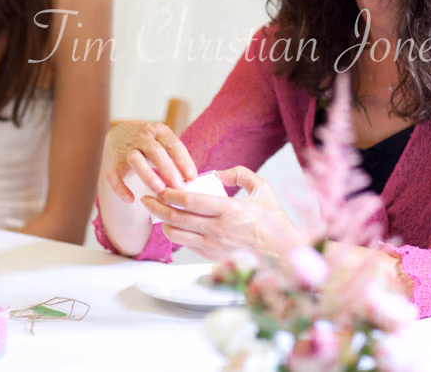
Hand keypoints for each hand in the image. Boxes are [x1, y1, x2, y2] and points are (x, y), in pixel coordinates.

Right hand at [103, 122, 197, 202]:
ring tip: (160, 190)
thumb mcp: (163, 141)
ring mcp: (125, 149)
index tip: (192, 177)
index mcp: (158, 130)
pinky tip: (130, 199)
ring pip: (135, 160)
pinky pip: (114, 176)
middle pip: (155, 151)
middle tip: (179, 187)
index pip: (172, 144)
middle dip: (168, 170)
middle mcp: (141, 137)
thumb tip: (191, 179)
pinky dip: (121, 188)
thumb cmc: (149, 143)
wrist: (118, 135)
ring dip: (148, 175)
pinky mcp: (113, 162)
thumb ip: (175, 156)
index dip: (183, 161)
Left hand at [140, 166, 306, 259]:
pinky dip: (177, 235)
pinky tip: (172, 226)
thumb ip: (239, 174)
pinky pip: (187, 245)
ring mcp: (214, 246)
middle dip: (157, 206)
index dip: (171, 194)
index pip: (190, 201)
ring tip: (156, 212)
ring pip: (177, 234)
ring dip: (163, 222)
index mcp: (230, 210)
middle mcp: (218, 229)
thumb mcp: (262, 189)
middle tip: (147, 198)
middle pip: (177, 218)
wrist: (283, 255)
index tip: (161, 187)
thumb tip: (217, 173)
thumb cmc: (274, 221)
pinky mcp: (213, 258)